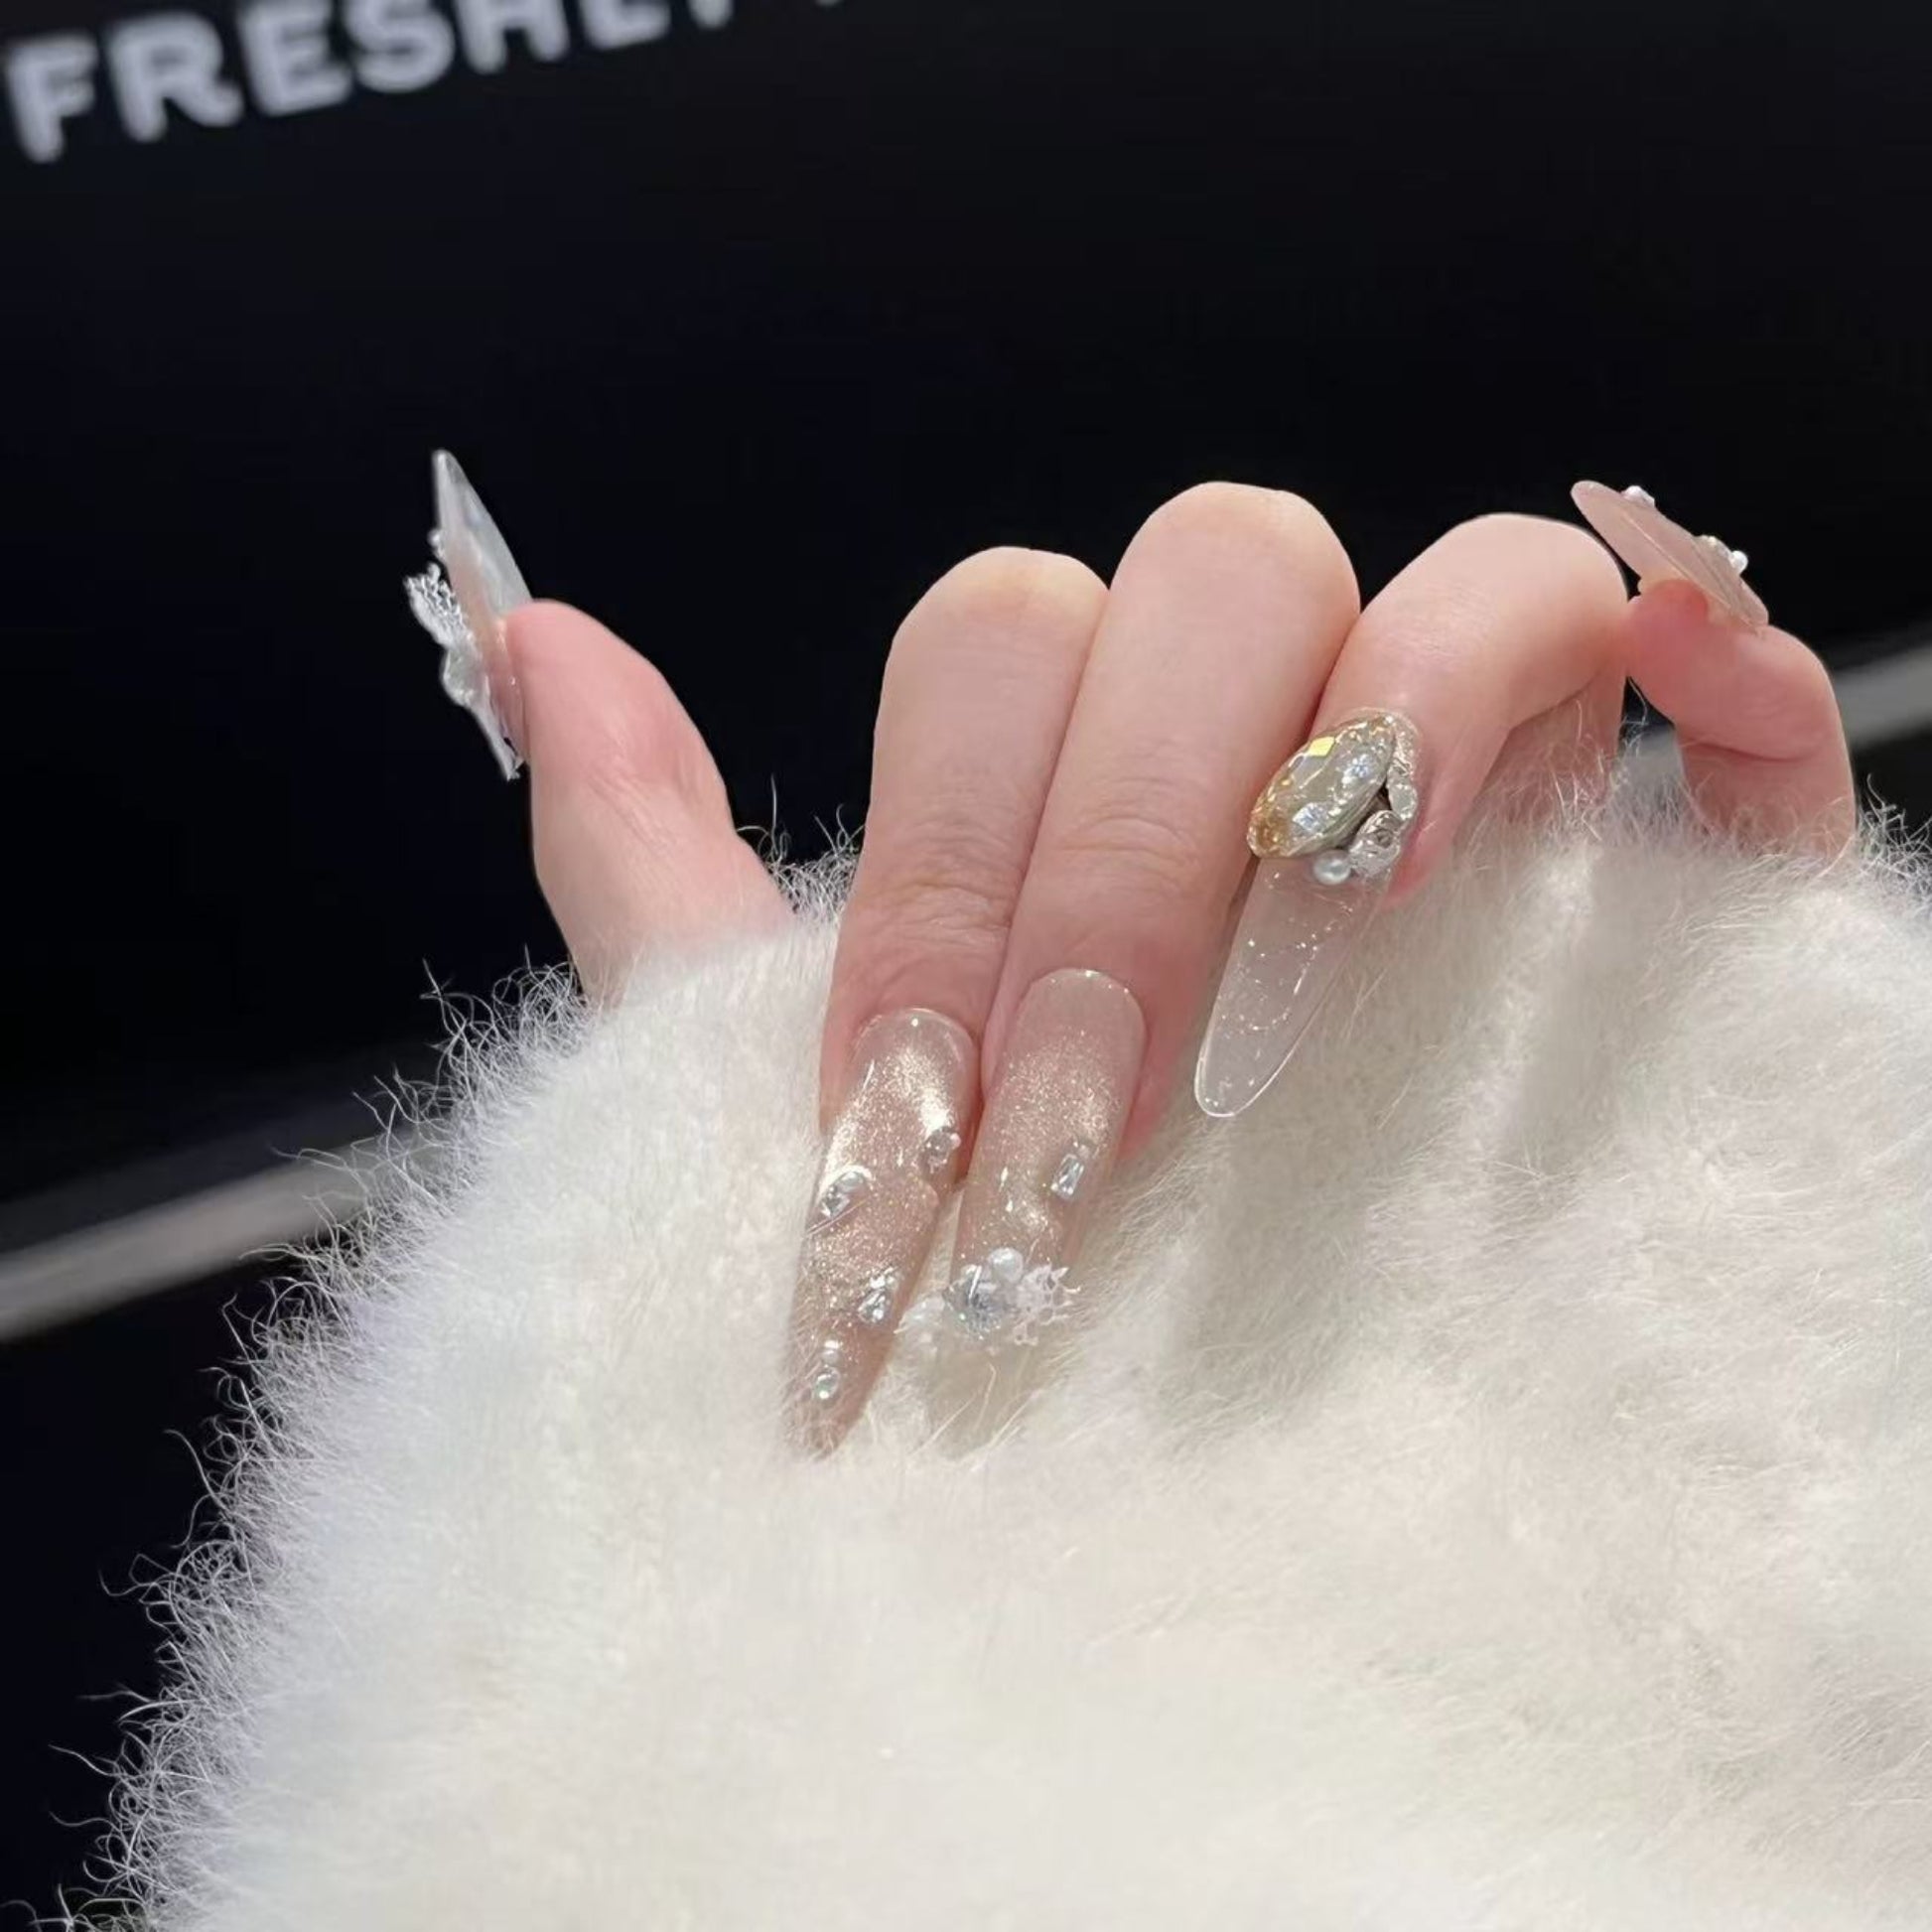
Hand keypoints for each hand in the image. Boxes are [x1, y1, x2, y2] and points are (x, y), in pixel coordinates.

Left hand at [494, 481, 1852, 1450]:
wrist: (1253, 1562)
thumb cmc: (1029, 1325)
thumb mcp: (812, 1109)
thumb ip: (665, 876)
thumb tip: (529, 643)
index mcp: (1094, 782)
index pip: (1004, 652)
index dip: (943, 865)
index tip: (918, 1128)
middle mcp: (1284, 750)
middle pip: (1212, 582)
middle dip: (1121, 852)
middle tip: (1091, 1124)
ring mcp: (1492, 783)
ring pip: (1460, 582)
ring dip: (1363, 763)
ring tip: (1307, 1002)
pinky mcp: (1683, 855)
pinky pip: (1713, 665)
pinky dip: (1677, 668)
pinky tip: (1614, 770)